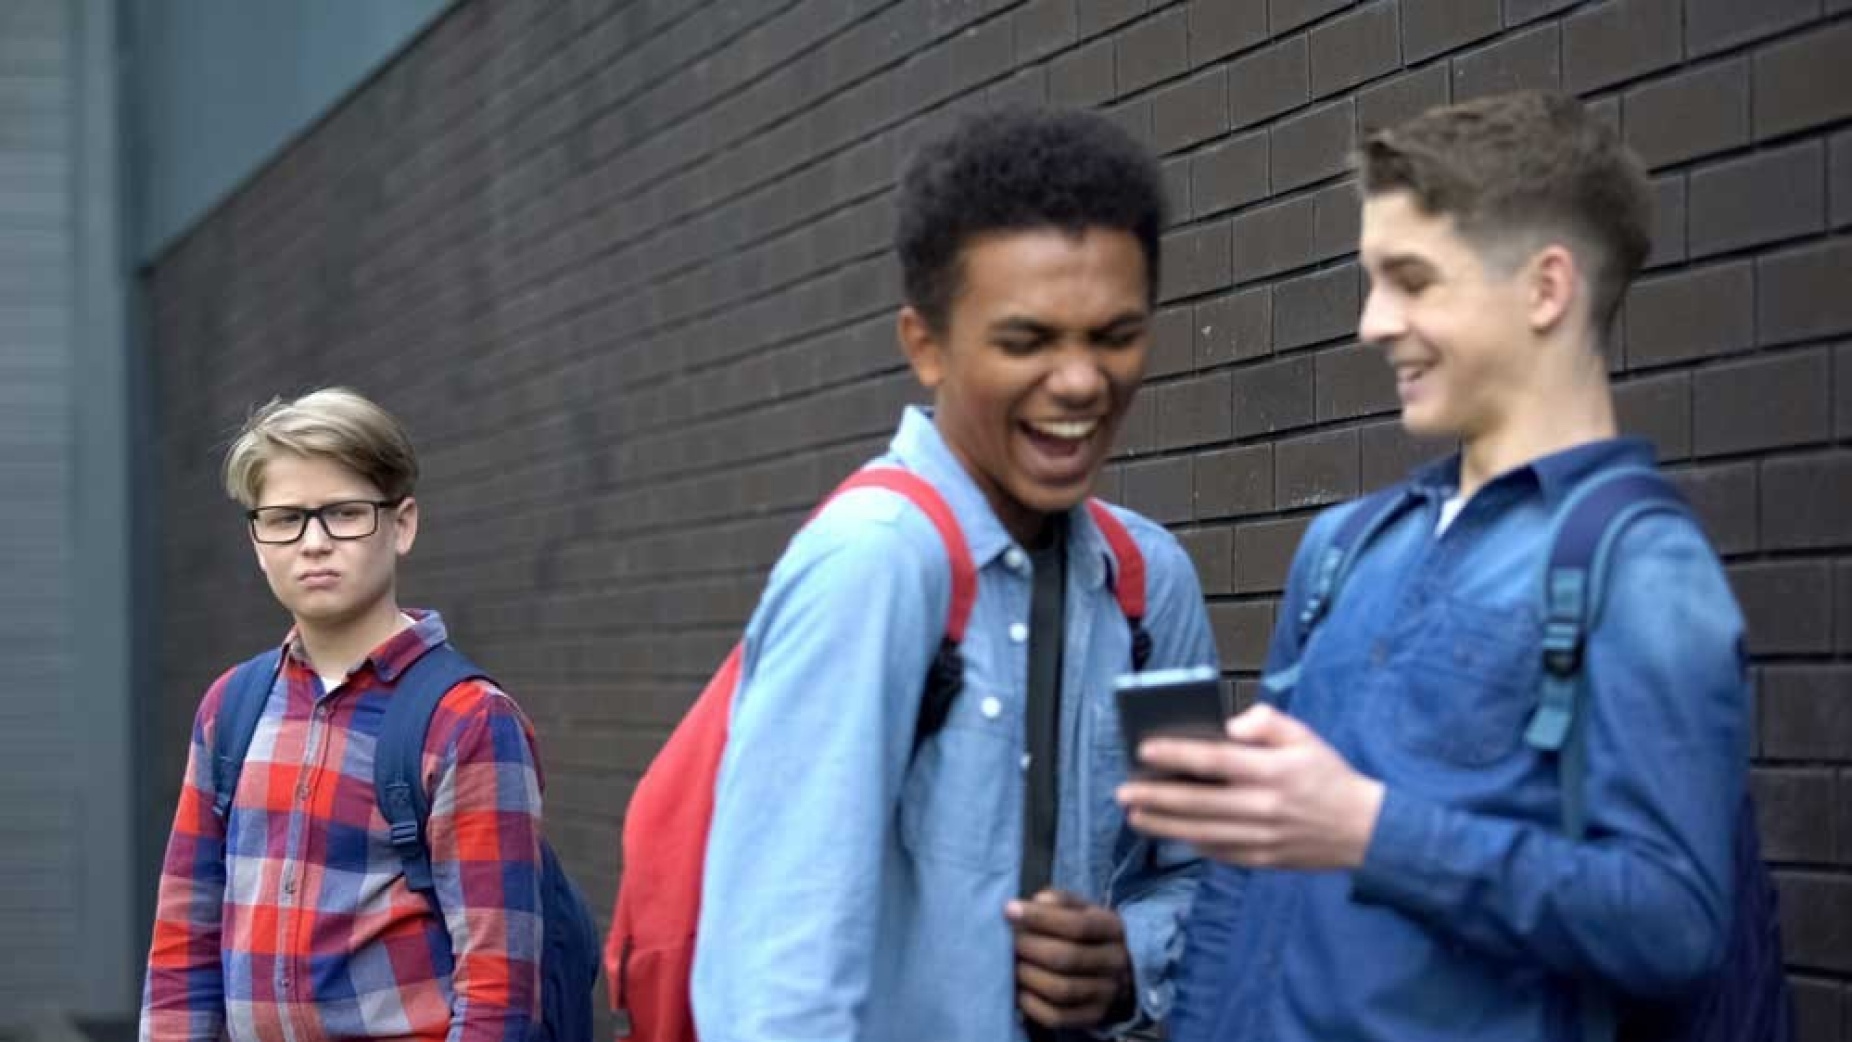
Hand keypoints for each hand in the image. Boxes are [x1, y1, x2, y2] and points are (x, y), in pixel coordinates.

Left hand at [1004, 889, 1134, 1028]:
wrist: (1111, 967)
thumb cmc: (1085, 932)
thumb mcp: (1079, 908)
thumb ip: (1060, 901)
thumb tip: (1037, 902)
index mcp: (1113, 929)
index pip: (1078, 925)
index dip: (1040, 917)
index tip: (1009, 910)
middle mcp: (1116, 962)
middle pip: (1068, 958)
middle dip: (1030, 947)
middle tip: (1010, 941)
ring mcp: (1106, 993)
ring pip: (1062, 990)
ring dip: (1029, 976)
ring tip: (1013, 964)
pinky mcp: (1092, 1016)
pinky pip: (1057, 1017)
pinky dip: (1032, 1005)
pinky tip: (1019, 990)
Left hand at [1115, 703, 1384, 869]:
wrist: (1364, 830)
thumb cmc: (1328, 776)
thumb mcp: (1305, 736)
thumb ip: (1267, 722)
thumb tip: (1230, 726)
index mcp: (1272, 772)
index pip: (1214, 762)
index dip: (1176, 755)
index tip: (1144, 750)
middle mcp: (1262, 806)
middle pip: (1198, 802)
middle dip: (1155, 797)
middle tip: (1123, 792)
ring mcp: (1260, 837)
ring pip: (1201, 832)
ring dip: (1163, 825)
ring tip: (1134, 815)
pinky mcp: (1261, 860)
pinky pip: (1218, 852)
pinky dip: (1191, 843)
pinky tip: (1169, 834)